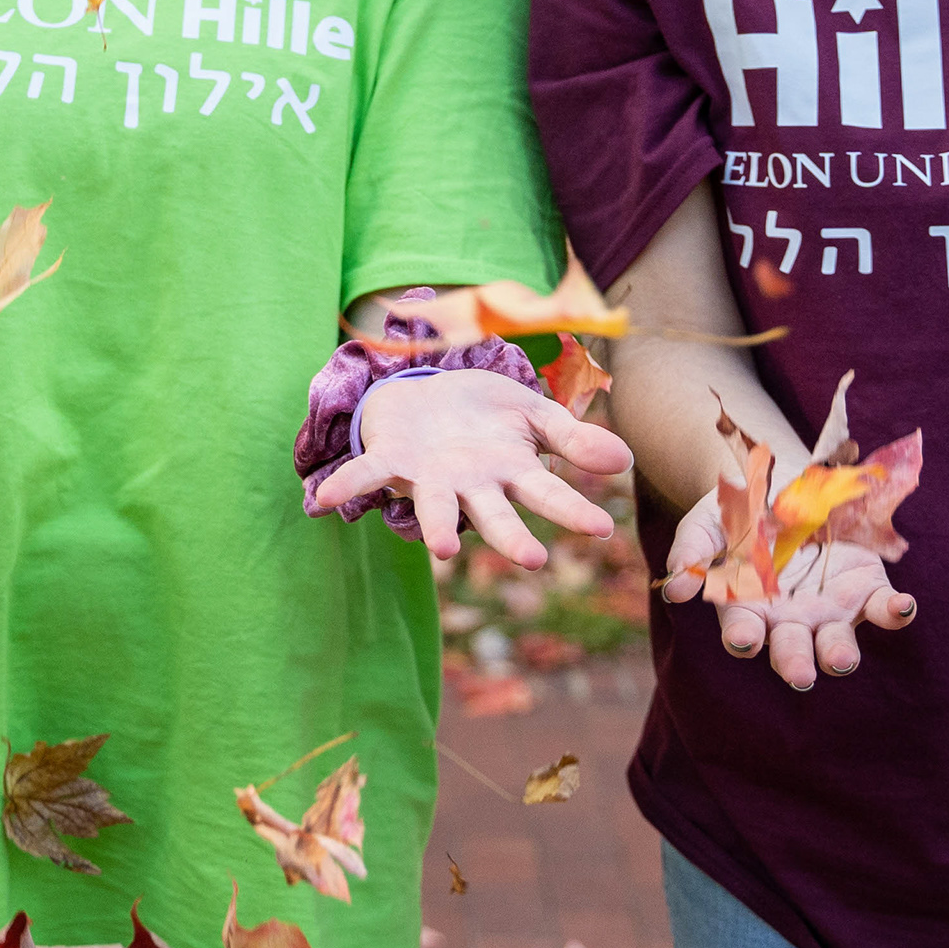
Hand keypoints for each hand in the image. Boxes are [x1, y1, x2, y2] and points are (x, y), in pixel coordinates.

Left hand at [310, 368, 632, 565]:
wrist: (429, 388)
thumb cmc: (487, 411)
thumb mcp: (533, 414)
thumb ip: (573, 440)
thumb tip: (624, 458)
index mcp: (509, 472)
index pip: (548, 495)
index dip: (573, 511)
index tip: (604, 527)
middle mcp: (470, 485)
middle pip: (494, 517)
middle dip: (511, 538)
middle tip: (533, 560)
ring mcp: (430, 476)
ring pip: (436, 508)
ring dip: (437, 528)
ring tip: (445, 550)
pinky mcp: (392, 459)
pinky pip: (368, 475)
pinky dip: (348, 486)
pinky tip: (324, 499)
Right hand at [660, 489, 915, 690]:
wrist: (785, 484)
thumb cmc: (738, 512)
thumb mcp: (709, 521)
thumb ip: (692, 549)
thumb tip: (674, 586)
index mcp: (749, 608)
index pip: (743, 631)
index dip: (742, 637)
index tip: (743, 639)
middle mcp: (790, 619)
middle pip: (791, 651)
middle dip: (794, 664)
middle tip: (799, 675)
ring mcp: (831, 607)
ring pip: (837, 641)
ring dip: (840, 653)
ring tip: (843, 659)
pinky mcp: (866, 588)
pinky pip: (883, 608)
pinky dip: (894, 611)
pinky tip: (903, 607)